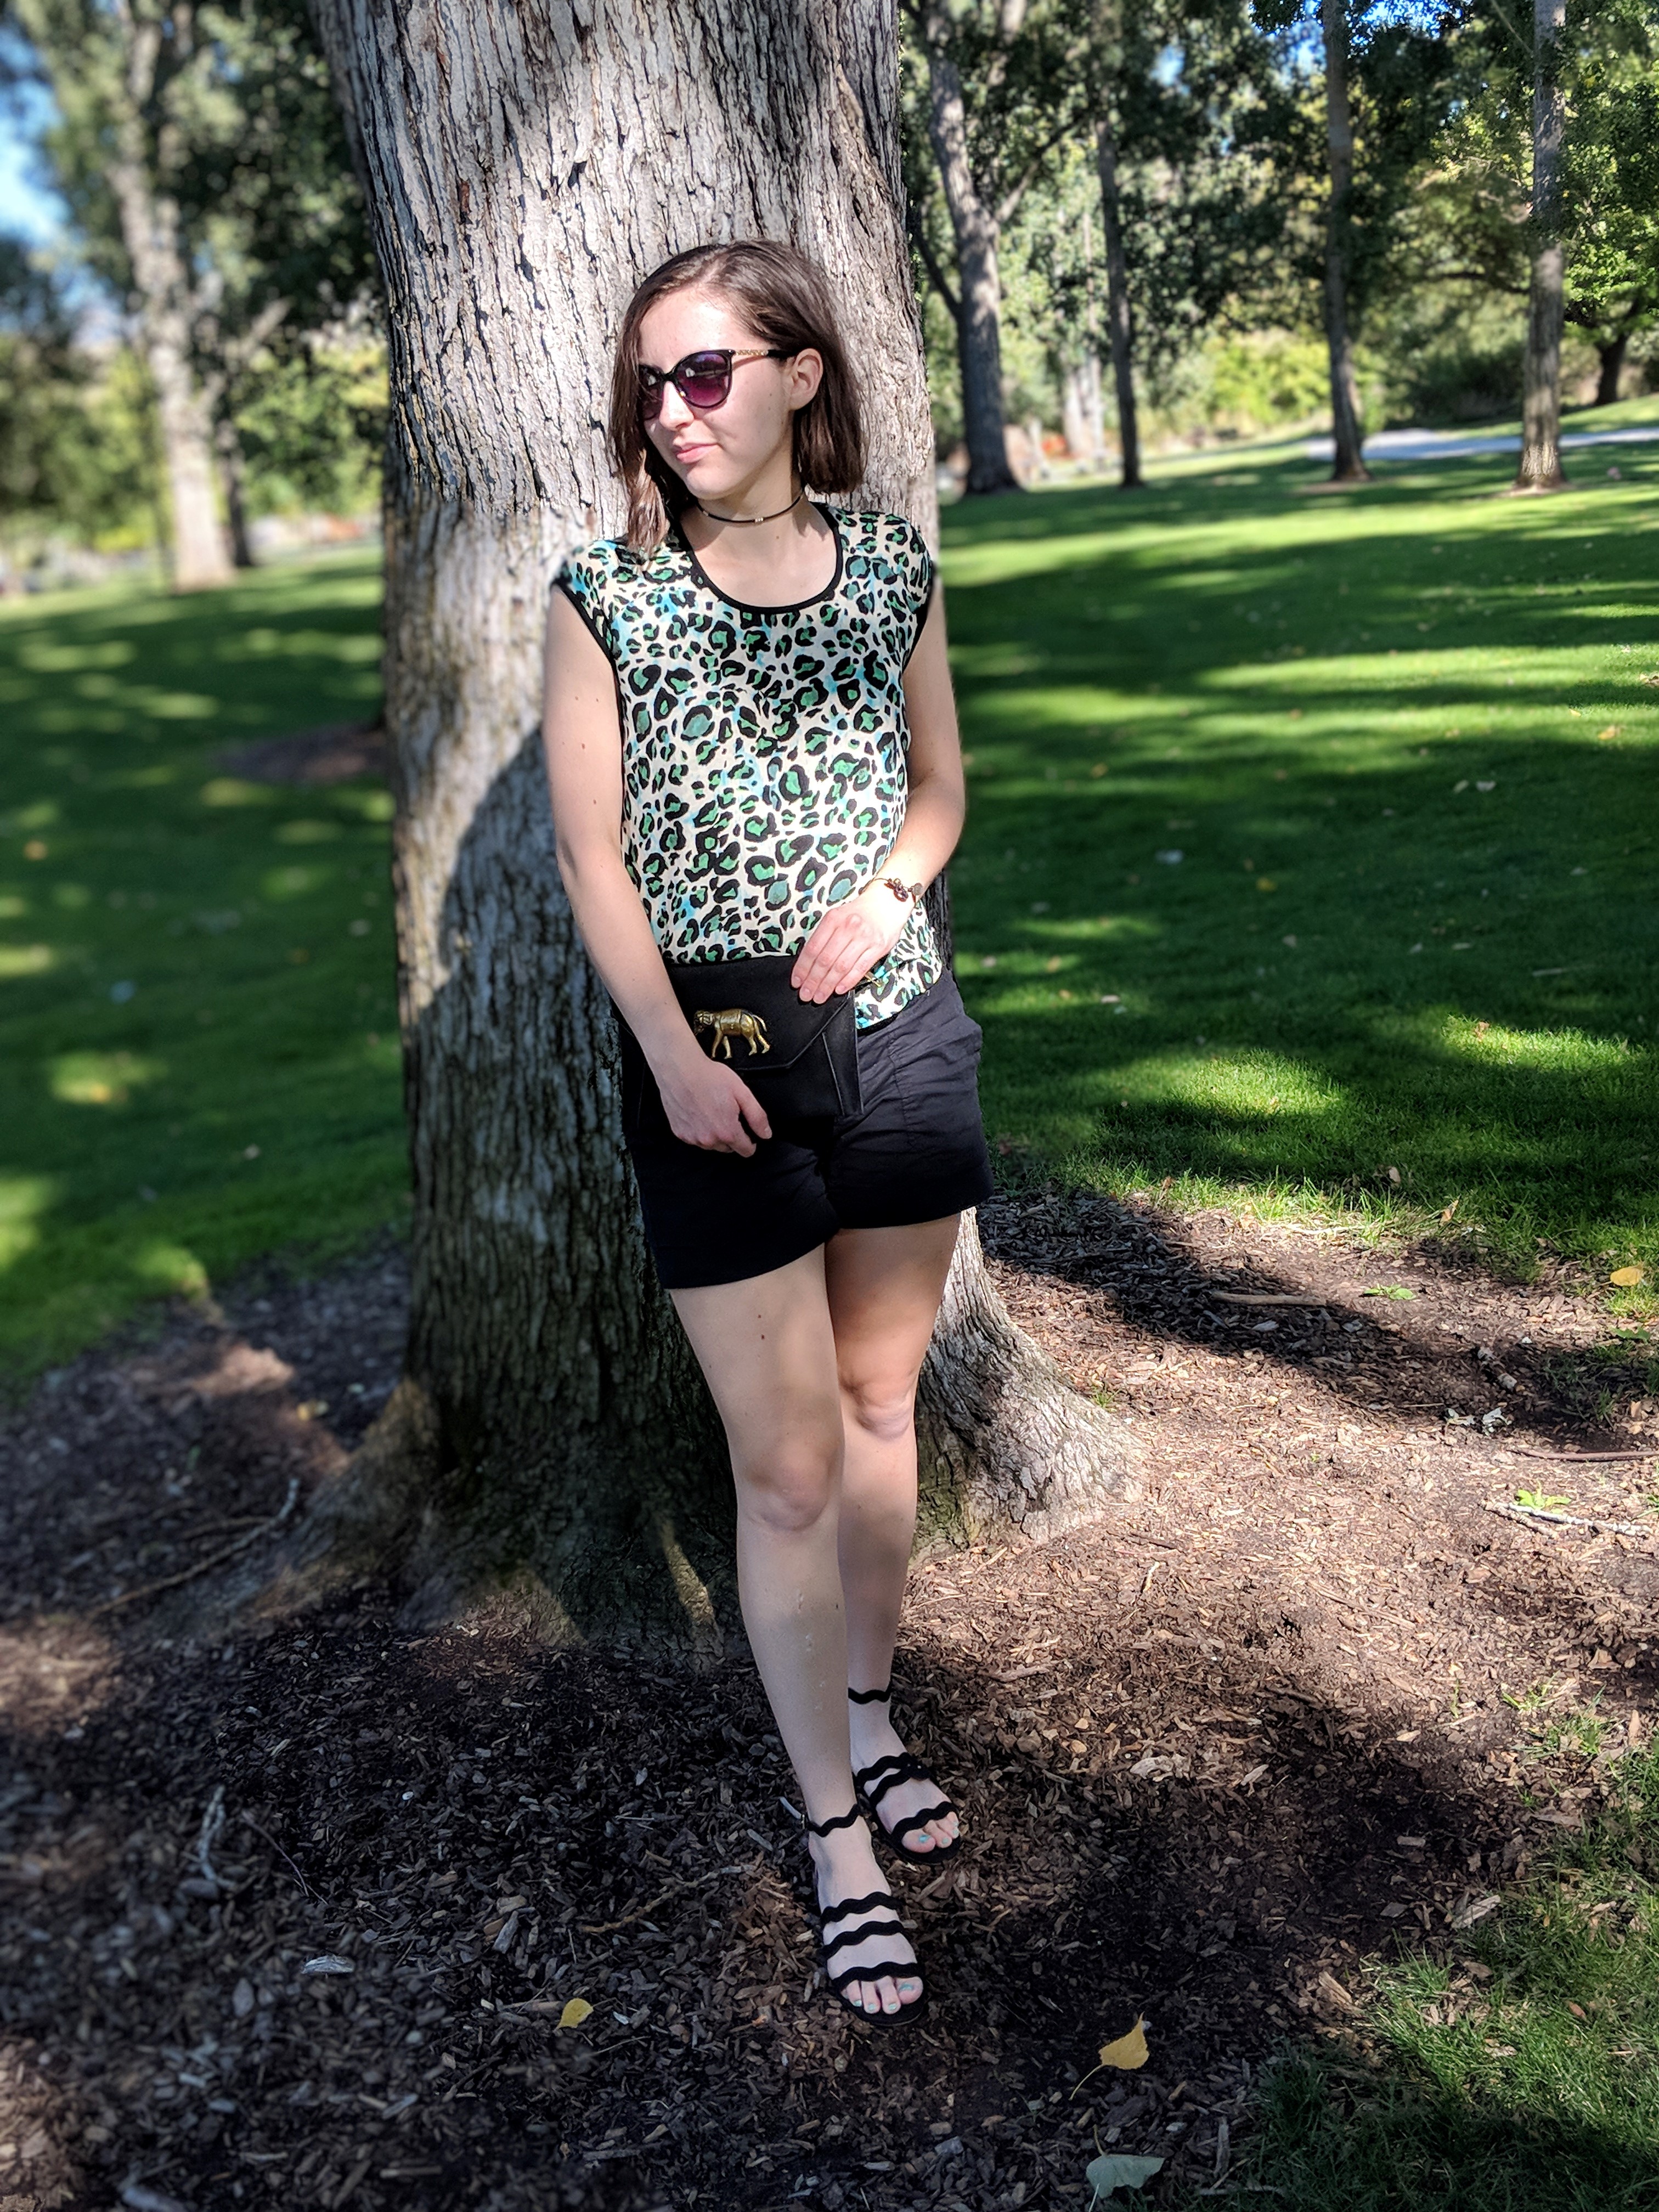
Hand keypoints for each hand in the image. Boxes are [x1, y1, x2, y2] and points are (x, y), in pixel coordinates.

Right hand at [655, 1048, 771, 1154]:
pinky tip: (699, 1113)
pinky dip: (699, 1130)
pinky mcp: (679, 1133)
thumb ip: (757, 1117)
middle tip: (728, 1114)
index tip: (748, 1132)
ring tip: (713, 1111)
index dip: (751, 1142)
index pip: (746, 1151)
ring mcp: (692, 1138)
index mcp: (727, 1132)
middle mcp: (709, 1140)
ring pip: (711, 1145)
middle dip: (732, 1136)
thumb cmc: (709, 1077)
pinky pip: (695, 1138)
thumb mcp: (742, 1093)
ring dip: (715, 1134)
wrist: (679, 1070)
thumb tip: (766, 1134)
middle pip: (728, 1148)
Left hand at [791, 882, 910, 1004]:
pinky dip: (848, 981)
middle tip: (806, 995)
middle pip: (825, 960)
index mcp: (833, 919)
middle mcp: (848, 927)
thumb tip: (808, 964)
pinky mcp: (878, 947)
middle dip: (813, 981)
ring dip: (828, 985)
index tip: (796, 982)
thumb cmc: (858, 913)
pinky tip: (838, 990)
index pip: (813, 948)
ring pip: (841, 967)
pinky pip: (860, 968)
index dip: (802, 968)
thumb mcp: (837, 917)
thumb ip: (824, 937)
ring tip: (820, 997)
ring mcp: (864, 937)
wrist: (887, 903)